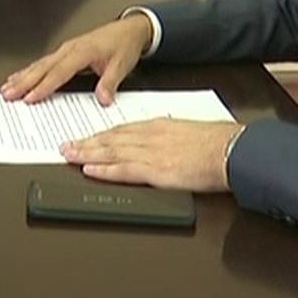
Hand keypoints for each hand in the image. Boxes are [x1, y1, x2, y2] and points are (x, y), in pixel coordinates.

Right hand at [0, 13, 152, 104]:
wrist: (129, 29)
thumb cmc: (124, 44)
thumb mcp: (122, 64)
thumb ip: (110, 82)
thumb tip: (102, 98)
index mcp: (83, 51)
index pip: (60, 71)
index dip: (44, 86)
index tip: (31, 97)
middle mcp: (70, 49)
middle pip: (43, 67)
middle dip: (24, 82)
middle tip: (8, 94)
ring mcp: (66, 49)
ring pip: (40, 64)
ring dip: (22, 76)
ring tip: (7, 88)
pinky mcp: (65, 52)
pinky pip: (44, 62)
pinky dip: (29, 70)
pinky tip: (20, 77)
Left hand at [61, 118, 242, 192]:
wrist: (232, 150)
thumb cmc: (218, 142)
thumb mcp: (189, 131)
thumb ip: (170, 136)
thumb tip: (162, 143)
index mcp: (158, 126)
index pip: (122, 129)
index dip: (100, 135)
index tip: (86, 137)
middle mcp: (150, 136)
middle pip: (110, 139)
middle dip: (85, 143)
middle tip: (65, 145)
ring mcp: (151, 153)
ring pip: (111, 152)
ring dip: (87, 154)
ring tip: (68, 156)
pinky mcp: (156, 171)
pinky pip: (124, 170)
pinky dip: (104, 170)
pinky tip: (89, 170)